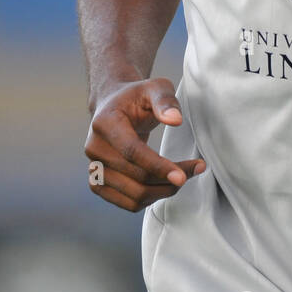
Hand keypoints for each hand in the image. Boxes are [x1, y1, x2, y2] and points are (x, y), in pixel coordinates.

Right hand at [84, 78, 205, 212]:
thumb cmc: (137, 97)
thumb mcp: (155, 88)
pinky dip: (151, 199)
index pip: (131, 152)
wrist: (114, 106)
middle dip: (169, 179)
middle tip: (197, 169)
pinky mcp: (99, 183)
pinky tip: (165, 184)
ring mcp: (94, 168)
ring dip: (163, 191)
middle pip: (136, 177)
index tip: (183, 176)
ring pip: (134, 195)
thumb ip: (166, 101)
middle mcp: (94, 148)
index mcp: (105, 122)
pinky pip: (128, 203)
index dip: (157, 166)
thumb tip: (175, 120)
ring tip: (184, 176)